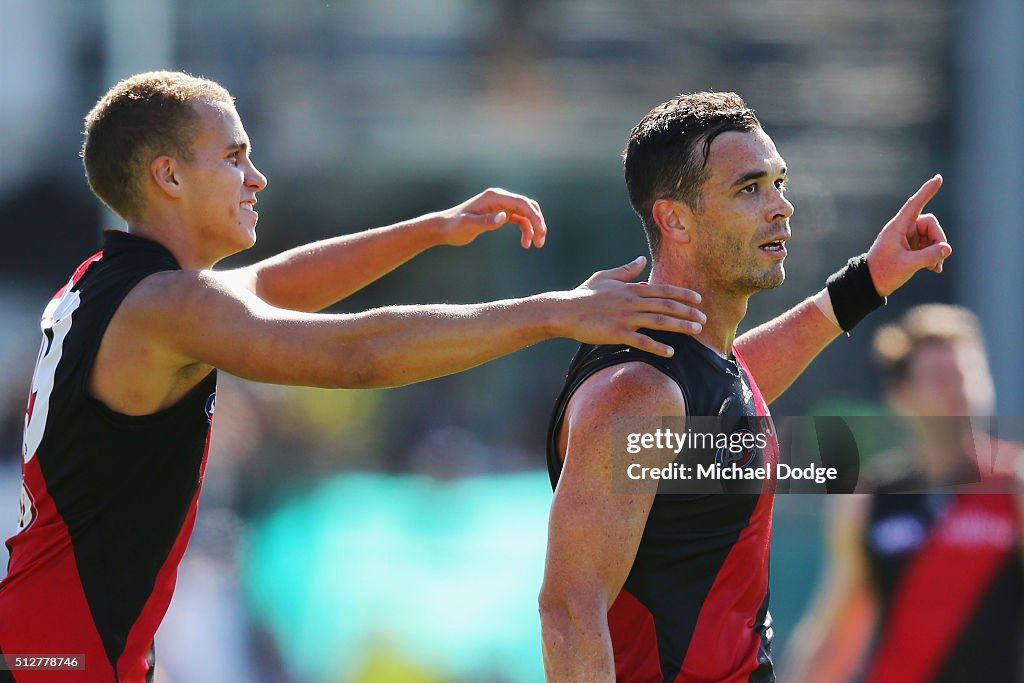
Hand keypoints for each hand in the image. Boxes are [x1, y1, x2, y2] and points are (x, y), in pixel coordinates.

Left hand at [436, 187, 546, 248]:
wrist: (444, 227)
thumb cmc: (454, 226)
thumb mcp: (468, 225)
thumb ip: (486, 221)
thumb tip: (504, 217)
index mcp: (494, 197)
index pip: (522, 203)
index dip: (534, 216)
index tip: (540, 232)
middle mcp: (500, 198)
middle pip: (528, 206)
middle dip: (538, 222)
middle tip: (541, 241)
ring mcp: (500, 205)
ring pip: (526, 213)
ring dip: (534, 228)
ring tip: (536, 245)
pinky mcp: (500, 214)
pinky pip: (519, 219)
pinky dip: (526, 230)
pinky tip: (525, 243)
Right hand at [555, 256, 704, 357]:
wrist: (564, 310)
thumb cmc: (584, 294)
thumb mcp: (606, 277)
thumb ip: (626, 270)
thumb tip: (641, 259)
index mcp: (631, 288)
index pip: (663, 290)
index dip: (683, 294)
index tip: (698, 299)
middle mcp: (632, 301)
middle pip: (666, 305)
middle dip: (688, 311)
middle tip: (704, 318)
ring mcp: (625, 317)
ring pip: (659, 321)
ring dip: (680, 326)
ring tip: (696, 331)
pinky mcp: (617, 333)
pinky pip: (641, 341)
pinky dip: (657, 346)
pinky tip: (670, 352)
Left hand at [866, 174, 952, 296]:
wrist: (870, 285)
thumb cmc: (883, 272)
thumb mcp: (908, 265)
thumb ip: (929, 256)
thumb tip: (947, 249)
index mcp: (897, 227)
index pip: (914, 204)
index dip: (927, 191)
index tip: (939, 177)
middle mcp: (903, 229)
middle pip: (931, 224)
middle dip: (938, 240)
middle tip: (940, 258)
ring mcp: (908, 238)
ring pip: (932, 236)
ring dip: (937, 251)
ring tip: (935, 267)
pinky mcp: (911, 247)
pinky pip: (929, 246)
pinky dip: (934, 256)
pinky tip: (935, 269)